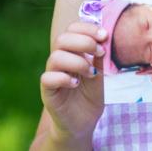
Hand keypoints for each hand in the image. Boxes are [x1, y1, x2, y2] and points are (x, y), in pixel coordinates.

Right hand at [40, 21, 106, 140]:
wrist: (83, 123)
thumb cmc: (90, 96)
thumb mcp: (99, 74)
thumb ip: (99, 57)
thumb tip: (104, 37)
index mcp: (72, 51)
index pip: (72, 29)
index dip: (87, 28)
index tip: (104, 35)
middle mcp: (59, 60)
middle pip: (62, 39)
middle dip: (84, 41)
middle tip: (100, 52)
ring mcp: (52, 75)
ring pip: (55, 57)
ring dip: (77, 62)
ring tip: (91, 73)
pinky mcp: (47, 91)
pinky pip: (47, 78)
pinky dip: (64, 78)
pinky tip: (76, 84)